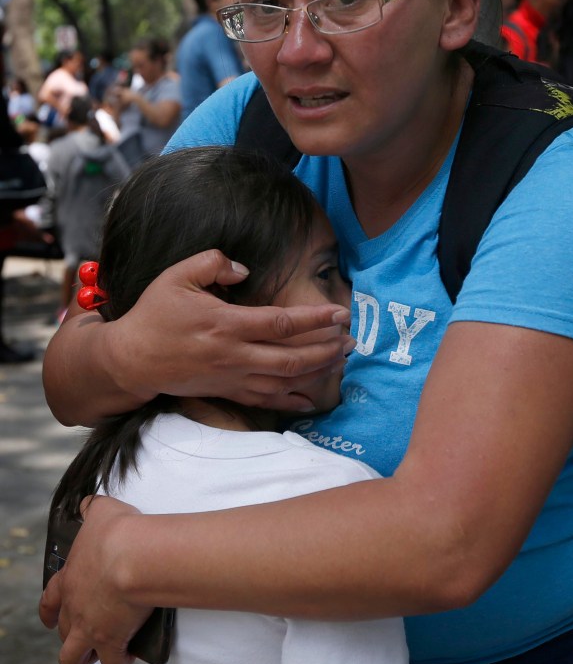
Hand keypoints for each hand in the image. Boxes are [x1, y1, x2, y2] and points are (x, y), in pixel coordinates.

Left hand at [39, 496, 149, 663]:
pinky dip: (119, 661)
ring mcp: (89, 628)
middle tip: (89, 632)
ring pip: (72, 658)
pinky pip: (111, 662)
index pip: (49, 601)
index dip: (50, 612)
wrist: (135, 557)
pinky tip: (127, 654)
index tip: (52, 618)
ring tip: (101, 652)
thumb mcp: (102, 511)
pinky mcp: (111, 641)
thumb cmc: (119, 533)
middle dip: (73, 635)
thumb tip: (89, 504)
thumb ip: (93, 509)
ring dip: (85, 657)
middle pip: (62, 632)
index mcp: (69, 580)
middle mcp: (74, 608)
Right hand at [105, 249, 352, 410]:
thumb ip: (213, 263)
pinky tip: (313, 398)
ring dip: (316, 373)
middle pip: (291, 358)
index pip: (281, 323)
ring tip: (340, 360)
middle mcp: (233, 355)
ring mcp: (231, 378)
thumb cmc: (154, 315)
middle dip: (326, 350)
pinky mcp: (226, 392)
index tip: (340, 313)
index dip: (314, 319)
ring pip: (284, 382)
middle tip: (350, 340)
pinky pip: (266, 400)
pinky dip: (292, 400)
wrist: (131, 360)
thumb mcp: (177, 276)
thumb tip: (244, 269)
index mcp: (226, 325)